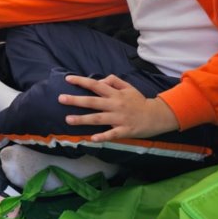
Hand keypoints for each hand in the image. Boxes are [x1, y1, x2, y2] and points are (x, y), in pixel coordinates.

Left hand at [59, 74, 179, 141]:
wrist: (157, 116)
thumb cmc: (139, 101)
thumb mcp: (128, 87)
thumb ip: (113, 81)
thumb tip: (99, 80)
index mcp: (115, 94)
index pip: (95, 85)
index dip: (81, 81)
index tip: (67, 79)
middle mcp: (115, 105)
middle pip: (93, 101)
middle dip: (76, 100)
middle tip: (60, 99)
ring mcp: (119, 118)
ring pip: (98, 118)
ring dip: (82, 119)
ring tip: (68, 119)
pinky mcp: (125, 130)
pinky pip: (112, 134)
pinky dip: (102, 136)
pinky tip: (92, 139)